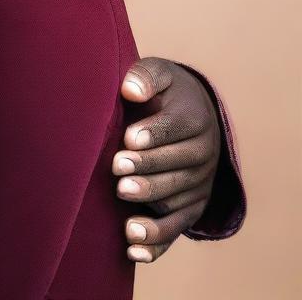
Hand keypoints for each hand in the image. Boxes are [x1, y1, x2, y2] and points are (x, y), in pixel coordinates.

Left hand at [113, 57, 219, 262]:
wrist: (191, 112)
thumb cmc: (162, 92)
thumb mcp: (157, 73)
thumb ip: (144, 77)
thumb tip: (130, 88)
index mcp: (195, 119)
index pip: (175, 128)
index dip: (153, 135)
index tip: (129, 138)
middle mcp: (203, 154)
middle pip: (175, 167)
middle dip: (146, 171)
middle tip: (118, 171)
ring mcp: (198, 184)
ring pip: (175, 201)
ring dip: (150, 210)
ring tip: (126, 219)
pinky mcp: (190, 207)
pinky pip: (175, 229)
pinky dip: (157, 243)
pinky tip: (132, 249)